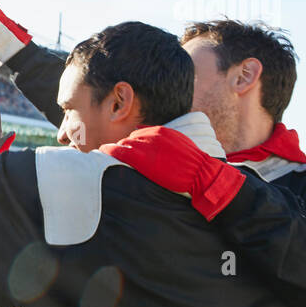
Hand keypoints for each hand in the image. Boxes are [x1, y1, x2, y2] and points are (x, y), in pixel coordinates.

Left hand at [100, 126, 245, 219]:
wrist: (202, 174)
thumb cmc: (192, 165)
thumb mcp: (179, 146)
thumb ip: (164, 142)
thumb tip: (150, 142)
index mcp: (162, 132)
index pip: (139, 135)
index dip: (131, 144)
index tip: (126, 150)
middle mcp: (153, 135)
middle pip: (129, 139)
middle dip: (123, 148)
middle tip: (113, 155)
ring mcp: (147, 146)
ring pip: (123, 144)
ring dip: (115, 150)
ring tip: (105, 155)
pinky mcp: (142, 158)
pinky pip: (120, 152)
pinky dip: (110, 151)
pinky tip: (103, 153)